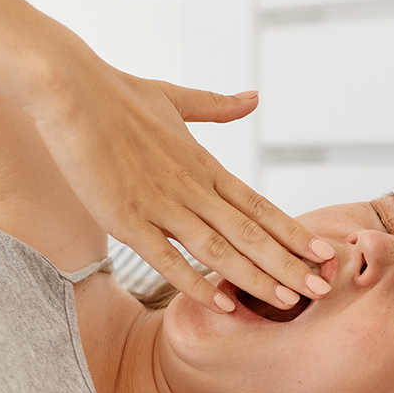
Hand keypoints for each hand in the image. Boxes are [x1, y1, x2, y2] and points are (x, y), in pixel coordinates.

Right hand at [28, 55, 333, 312]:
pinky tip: (224, 305)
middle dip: (289, 264)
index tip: (323, 252)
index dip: (293, 232)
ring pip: (219, 250)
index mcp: (205, 166)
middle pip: (251, 234)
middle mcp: (191, 189)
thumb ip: (217, 106)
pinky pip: (167, 259)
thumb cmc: (118, 93)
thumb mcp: (175, 98)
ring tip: (290, 302)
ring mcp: (160, 206)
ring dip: (256, 278)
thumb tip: (254, 97)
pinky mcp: (126, 219)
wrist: (68, 87)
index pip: (260, 206)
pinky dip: (196, 283)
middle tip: (324, 289)